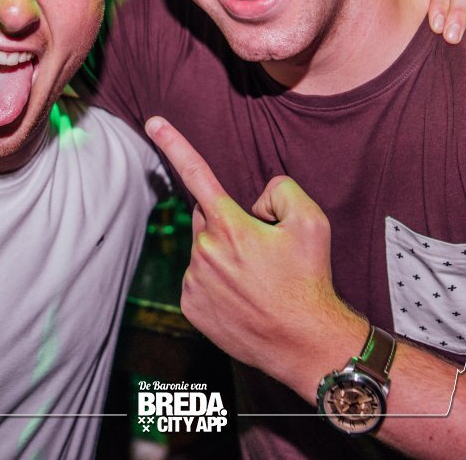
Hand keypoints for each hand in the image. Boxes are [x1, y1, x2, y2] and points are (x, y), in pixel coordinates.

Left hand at [144, 116, 366, 398]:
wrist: (305, 344)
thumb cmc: (310, 281)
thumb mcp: (312, 221)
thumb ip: (281, 189)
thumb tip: (256, 201)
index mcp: (230, 226)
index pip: (198, 174)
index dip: (174, 143)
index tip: (153, 121)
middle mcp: (204, 252)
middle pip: (208, 218)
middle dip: (230, 224)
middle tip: (265, 252)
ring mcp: (194, 281)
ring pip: (205, 251)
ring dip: (225, 256)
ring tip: (259, 281)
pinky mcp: (190, 307)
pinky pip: (199, 280)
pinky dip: (218, 283)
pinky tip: (243, 298)